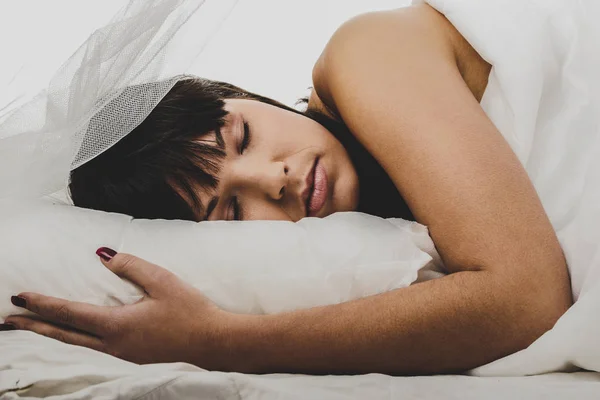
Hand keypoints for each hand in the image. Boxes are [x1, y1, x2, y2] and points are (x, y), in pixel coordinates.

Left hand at [4, 248, 239, 368]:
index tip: (18, 295)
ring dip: (51, 333)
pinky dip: (73, 340)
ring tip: (34, 327)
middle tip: (8, 319)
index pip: (69, 313)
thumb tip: (102, 255)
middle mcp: (113, 344)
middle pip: (64, 335)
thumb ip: (132, 267)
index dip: (41, 303)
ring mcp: (122, 355)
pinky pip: (93, 348)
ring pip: (76, 344)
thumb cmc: (192, 311)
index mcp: (117, 325)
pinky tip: (76, 335)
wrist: (215, 343)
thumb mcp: (163, 282)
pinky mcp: (133, 357)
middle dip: (33, 325)